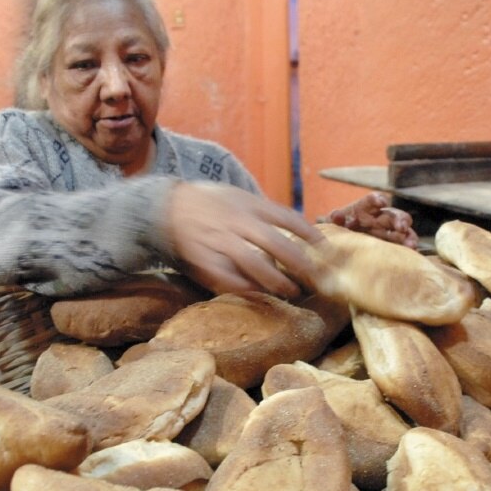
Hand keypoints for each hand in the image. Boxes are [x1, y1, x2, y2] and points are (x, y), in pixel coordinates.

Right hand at [166, 182, 322, 297]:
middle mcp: (237, 221)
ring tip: (291, 291)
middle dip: (298, 263)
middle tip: (315, 278)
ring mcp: (220, 241)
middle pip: (275, 244)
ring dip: (276, 281)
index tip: (326, 248)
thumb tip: (295, 228)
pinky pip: (229, 278)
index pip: (287, 218)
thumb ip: (261, 212)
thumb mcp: (236, 196)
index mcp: (248, 204)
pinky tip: (259, 294)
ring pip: (254, 264)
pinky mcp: (204, 259)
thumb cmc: (207, 203)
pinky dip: (246, 288)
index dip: (309, 234)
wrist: (164, 206)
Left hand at [326, 192, 419, 248]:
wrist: (338, 247)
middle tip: (402, 227)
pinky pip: (403, 247)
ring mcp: (387, 233)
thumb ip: (336, 218)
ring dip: (408, 236)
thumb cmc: (337, 230)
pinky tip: (411, 255)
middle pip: (394, 215)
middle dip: (400, 219)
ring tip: (411, 245)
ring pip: (403, 231)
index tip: (381, 203)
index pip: (372, 201)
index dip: (377, 200)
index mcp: (364, 209)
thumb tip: (336, 215)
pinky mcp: (392, 247)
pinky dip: (408, 251)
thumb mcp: (334, 224)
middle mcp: (379, 218)